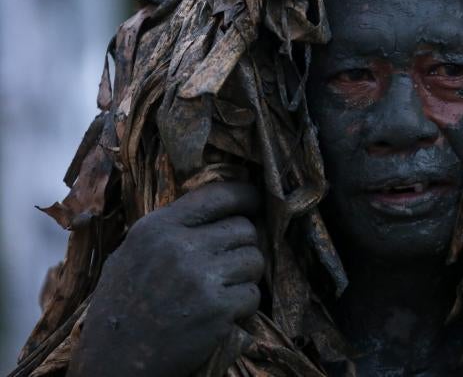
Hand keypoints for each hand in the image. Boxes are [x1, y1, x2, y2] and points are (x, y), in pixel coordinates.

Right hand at [68, 183, 263, 376]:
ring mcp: (200, 278)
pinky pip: (253, 295)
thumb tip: (216, 210)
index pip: (218, 195)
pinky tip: (222, 315)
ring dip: (247, 276)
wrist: (113, 364)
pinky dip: (244, 306)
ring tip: (223, 290)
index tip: (255, 202)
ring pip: (254, 260)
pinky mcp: (217, 309)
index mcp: (157, 228)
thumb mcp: (131, 254)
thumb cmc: (122, 308)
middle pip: (244, 229)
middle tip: (229, 265)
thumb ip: (170, 229)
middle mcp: (179, 247)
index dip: (245, 196)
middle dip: (244, 246)